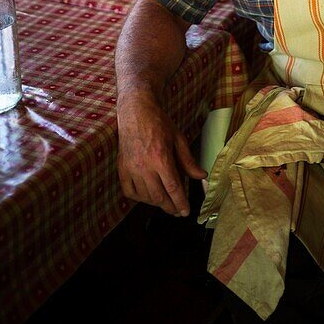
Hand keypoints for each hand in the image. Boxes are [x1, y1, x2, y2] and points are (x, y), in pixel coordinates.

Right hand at [117, 91, 206, 216]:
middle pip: (159, 197)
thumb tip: (201, 175)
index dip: (180, 202)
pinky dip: (139, 198)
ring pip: (145, 197)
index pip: (173, 188)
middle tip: (177, 210)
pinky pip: (129, 192)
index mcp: (160, 158)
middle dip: (170, 207)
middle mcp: (144, 166)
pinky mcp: (122, 168)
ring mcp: (131, 168)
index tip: (186, 211)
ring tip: (166, 202)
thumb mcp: (178, 138)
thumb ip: (188, 160)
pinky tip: (147, 195)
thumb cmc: (158, 123)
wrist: (135, 112)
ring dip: (157, 203)